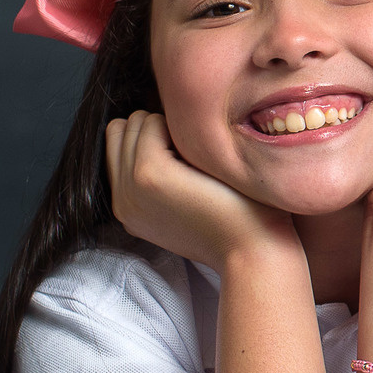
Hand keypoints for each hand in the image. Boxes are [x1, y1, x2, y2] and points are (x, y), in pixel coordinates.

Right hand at [104, 111, 297, 271]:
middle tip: (194, 155)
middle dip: (157, 128)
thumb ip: (164, 176)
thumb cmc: (236, 220)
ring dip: (169, 126)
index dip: (153, 137)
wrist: (254, 250)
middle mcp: (121, 200)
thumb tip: (163, 131)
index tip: (186, 156)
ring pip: (134, 122)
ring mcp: (130, 187)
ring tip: (199, 158)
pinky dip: (181, 127)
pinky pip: (152, 122)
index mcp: (129, 207)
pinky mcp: (148, 174)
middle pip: (121, 130)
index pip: (118, 145)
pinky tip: (204, 156)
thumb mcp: (187, 202)